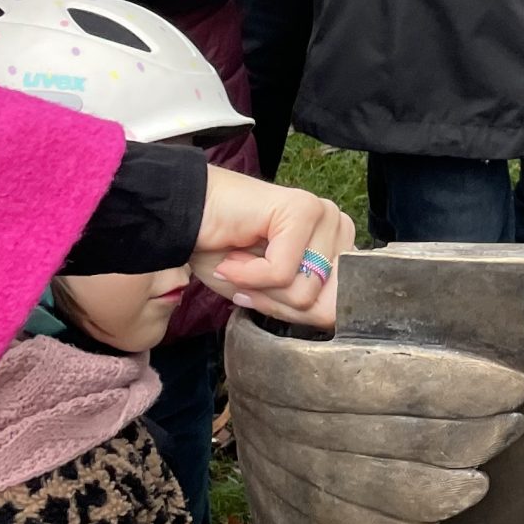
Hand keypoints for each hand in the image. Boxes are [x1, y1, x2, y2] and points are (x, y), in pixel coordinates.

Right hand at [189, 167, 355, 329]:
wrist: (182, 221)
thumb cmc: (224, 253)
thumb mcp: (269, 296)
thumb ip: (307, 306)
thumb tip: (335, 315)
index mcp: (336, 248)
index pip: (341, 306)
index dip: (296, 314)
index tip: (265, 293)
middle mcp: (338, 228)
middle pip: (324, 304)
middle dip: (278, 303)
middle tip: (250, 280)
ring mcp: (324, 214)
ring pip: (304, 292)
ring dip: (260, 287)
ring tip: (241, 261)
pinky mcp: (302, 209)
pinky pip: (282, 272)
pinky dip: (248, 274)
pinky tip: (234, 254)